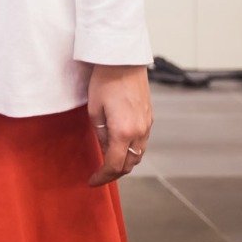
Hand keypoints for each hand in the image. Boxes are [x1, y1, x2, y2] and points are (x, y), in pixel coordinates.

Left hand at [86, 63, 150, 186]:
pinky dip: (131, 150)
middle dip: (114, 173)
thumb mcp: (94, 110)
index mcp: (123, 132)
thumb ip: (100, 134)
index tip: (92, 181)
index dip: (102, 177)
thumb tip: (105, 150)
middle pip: (129, 164)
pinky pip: (142, 142)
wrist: (123, 61)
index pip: (114, 165)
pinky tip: (120, 146)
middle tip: (99, 174)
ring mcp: (147, 125)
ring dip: (124, 162)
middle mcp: (140, 132)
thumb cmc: (104, 81)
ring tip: (108, 162)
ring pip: (138, 155)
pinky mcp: (150, 117)